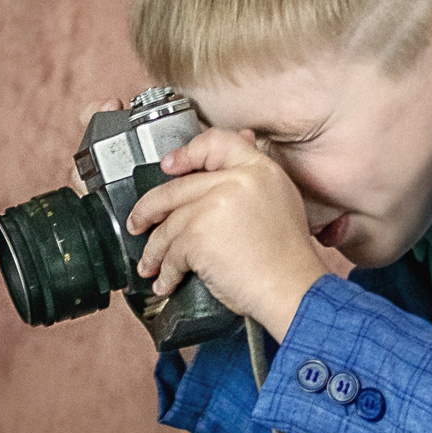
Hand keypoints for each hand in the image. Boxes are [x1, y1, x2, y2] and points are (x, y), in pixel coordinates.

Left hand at [125, 126, 326, 340]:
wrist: (292, 289)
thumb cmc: (288, 258)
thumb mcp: (280, 202)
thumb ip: (253, 179)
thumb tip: (233, 151)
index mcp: (258, 169)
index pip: (215, 143)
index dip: (186, 153)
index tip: (168, 166)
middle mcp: (236, 180)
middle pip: (176, 188)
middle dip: (149, 210)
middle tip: (139, 224)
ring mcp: (214, 206)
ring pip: (168, 225)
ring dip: (155, 250)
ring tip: (151, 266)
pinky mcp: (198, 235)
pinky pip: (171, 252)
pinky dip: (166, 272)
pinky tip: (167, 282)